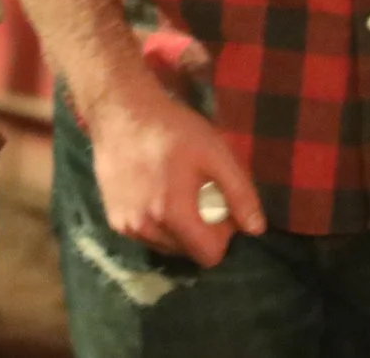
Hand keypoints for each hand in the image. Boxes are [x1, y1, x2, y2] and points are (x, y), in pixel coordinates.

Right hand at [87, 79, 264, 266]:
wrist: (121, 113)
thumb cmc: (173, 130)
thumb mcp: (216, 153)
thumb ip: (240, 193)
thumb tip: (256, 229)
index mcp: (173, 215)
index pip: (210, 256)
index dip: (222, 234)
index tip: (219, 206)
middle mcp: (146, 230)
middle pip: (189, 251)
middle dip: (201, 230)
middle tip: (198, 192)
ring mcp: (125, 228)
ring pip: (167, 246)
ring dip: (178, 228)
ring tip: (176, 190)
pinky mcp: (113, 220)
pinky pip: (147, 236)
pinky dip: (157, 223)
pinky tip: (155, 192)